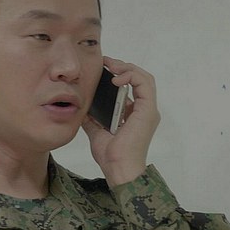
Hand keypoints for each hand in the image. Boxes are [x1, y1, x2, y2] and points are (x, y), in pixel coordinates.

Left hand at [82, 57, 160, 186]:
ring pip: (144, 77)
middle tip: (105, 62)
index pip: (130, 86)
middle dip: (122, 66)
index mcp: (134, 114)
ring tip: (111, 66)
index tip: (102, 68)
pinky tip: (115, 78)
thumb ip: (92, 116)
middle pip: (138, 78)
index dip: (118, 74)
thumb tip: (81, 104)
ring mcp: (148, 110)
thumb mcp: (95, 129)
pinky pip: (144, 83)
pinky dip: (131, 76)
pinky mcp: (148, 110)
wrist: (118, 168)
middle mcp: (143, 110)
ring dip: (127, 68)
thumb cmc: (110, 155)